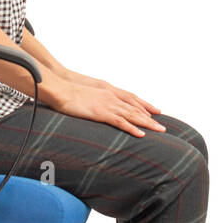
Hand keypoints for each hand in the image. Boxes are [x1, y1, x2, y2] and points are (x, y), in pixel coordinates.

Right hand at [46, 76, 166, 136]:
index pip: (131, 99)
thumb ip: (96, 97)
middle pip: (135, 108)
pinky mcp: (101, 113)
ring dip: (147, 123)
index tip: (155, 112)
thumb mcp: (87, 92)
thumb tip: (98, 104)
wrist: (60, 88)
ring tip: (159, 131)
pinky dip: (132, 128)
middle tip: (163, 126)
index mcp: (109, 91)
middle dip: (150, 117)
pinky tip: (141, 134)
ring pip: (132, 115)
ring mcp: (108, 104)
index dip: (144, 106)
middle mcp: (112, 96)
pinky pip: (120, 122)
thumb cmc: (69, 91)